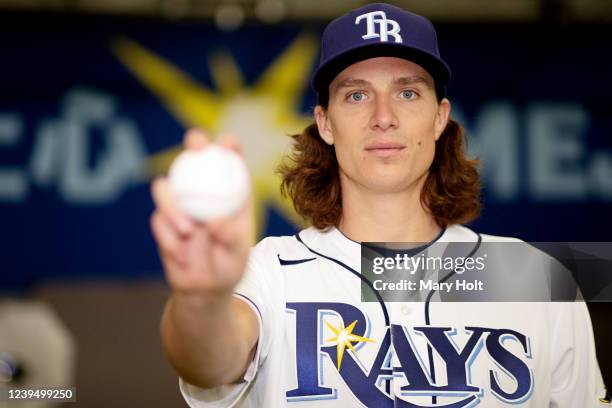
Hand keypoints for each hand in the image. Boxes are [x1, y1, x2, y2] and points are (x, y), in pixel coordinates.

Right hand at [150, 129, 252, 298]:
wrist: (203, 291)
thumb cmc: (228, 268)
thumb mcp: (237, 256)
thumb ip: (230, 238)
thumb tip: (214, 221)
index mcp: (229, 196)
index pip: (230, 164)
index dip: (228, 147)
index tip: (227, 142)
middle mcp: (203, 195)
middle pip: (195, 160)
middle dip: (195, 144)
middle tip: (195, 146)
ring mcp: (180, 207)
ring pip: (167, 188)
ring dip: (173, 204)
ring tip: (187, 230)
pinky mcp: (163, 224)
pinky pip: (158, 221)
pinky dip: (168, 237)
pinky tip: (180, 255)